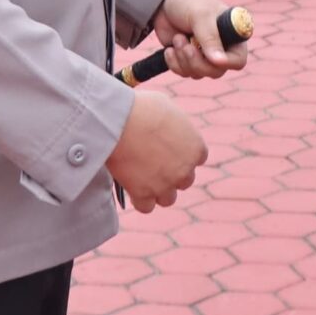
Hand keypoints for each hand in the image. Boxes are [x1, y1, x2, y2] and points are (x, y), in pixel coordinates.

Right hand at [106, 91, 205, 213]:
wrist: (118, 122)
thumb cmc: (141, 108)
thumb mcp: (166, 107)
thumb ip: (173, 125)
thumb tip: (166, 127)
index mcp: (196, 147)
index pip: (197, 158)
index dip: (182, 155)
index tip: (169, 151)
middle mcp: (185, 170)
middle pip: (184, 181)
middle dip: (171, 174)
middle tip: (153, 163)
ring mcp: (165, 185)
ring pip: (168, 198)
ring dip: (158, 191)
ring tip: (142, 178)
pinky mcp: (144, 195)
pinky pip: (146, 207)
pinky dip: (139, 199)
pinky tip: (131, 187)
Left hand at [150, 0, 247, 79]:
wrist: (163, 0)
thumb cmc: (188, 1)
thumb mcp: (200, 15)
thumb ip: (210, 38)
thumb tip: (219, 61)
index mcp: (232, 35)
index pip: (238, 60)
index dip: (226, 63)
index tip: (210, 56)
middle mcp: (221, 48)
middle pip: (216, 72)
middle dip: (197, 61)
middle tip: (186, 46)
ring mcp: (203, 56)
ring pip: (198, 74)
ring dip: (183, 59)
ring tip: (177, 38)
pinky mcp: (187, 60)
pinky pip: (183, 73)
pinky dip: (174, 63)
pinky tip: (170, 47)